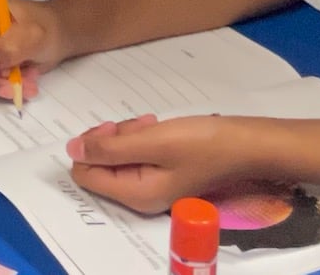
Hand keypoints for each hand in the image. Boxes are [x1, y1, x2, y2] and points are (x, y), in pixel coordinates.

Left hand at [65, 114, 265, 214]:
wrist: (247, 145)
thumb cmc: (203, 143)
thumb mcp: (152, 142)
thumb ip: (110, 148)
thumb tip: (72, 150)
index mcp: (134, 194)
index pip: (85, 174)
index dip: (90, 147)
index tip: (112, 129)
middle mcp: (140, 196)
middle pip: (101, 164)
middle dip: (111, 139)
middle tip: (137, 125)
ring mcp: (153, 185)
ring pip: (118, 155)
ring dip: (128, 134)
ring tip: (151, 124)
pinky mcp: (164, 172)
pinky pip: (137, 154)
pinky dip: (141, 137)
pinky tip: (157, 127)